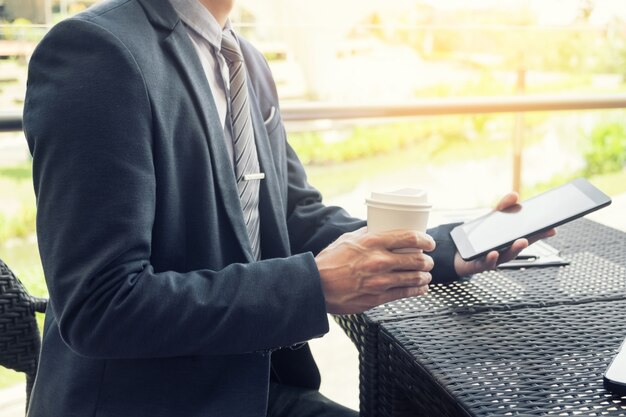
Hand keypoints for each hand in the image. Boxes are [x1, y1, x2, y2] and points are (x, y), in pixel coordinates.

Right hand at [315, 227, 435, 314]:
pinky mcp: (378, 297)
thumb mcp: (347, 239)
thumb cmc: (330, 261)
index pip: (409, 237)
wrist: (316, 286)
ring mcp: (380, 280)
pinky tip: (420, 288)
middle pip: (416, 259)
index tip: (429, 243)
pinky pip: (405, 293)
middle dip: (427, 261)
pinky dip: (417, 290)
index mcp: (373, 242)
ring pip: (414, 278)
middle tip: (428, 261)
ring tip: (426, 276)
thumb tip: (380, 227)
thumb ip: (366, 234)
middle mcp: (379, 260)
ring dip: (425, 276)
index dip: (425, 240)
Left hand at [454, 192, 556, 275]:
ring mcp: (494, 259)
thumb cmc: (479, 237)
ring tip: (522, 241)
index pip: (529, 236)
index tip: (553, 227)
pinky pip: (486, 263)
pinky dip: (491, 258)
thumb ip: (502, 207)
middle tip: (546, 231)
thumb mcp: (490, 218)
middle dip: (534, 238)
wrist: (457, 253)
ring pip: (507, 256)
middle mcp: (506, 251)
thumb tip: (515, 194)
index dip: (541, 232)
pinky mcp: (480, 265)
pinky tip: (493, 252)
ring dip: (516, 249)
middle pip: (521, 245)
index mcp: (510, 240)